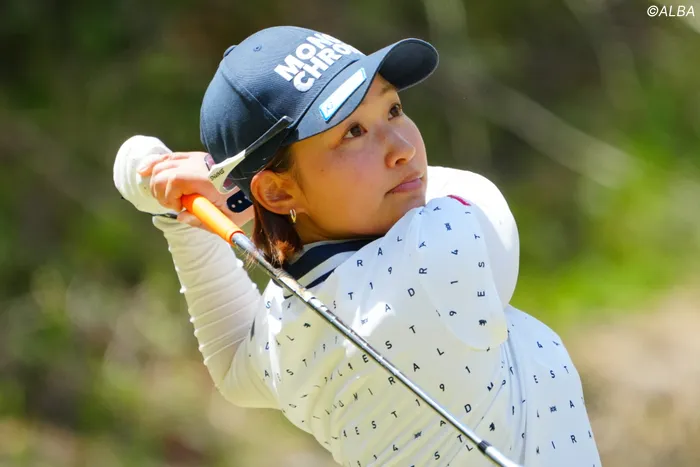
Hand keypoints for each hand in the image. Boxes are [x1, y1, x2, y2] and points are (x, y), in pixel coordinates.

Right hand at [137, 151, 254, 231]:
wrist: (257, 178)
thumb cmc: (244, 200)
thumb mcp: (227, 218)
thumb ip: (202, 220)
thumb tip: (181, 217)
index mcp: (203, 180)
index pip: (171, 184)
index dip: (170, 201)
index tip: (182, 209)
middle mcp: (196, 165)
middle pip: (161, 174)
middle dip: (160, 192)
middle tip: (173, 205)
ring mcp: (195, 158)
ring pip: (162, 164)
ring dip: (155, 180)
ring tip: (161, 194)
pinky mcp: (196, 156)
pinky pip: (169, 156)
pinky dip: (155, 163)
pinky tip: (143, 170)